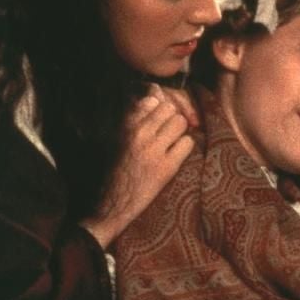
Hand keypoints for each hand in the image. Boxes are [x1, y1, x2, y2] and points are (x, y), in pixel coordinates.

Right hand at [80, 86, 193, 247]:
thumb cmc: (116, 171)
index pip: (152, 100)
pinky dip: (184, 149)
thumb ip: (135, 118)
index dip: (159, 110)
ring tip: (171, 145)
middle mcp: (139, 134)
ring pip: (180, 122)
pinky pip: (188, 143)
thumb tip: (156, 95)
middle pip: (169, 109)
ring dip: (179, 133)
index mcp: (125, 126)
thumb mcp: (118, 139)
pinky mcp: (166, 167)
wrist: (112, 204)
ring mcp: (153, 149)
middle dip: (171, 120)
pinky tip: (175, 157)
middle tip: (168, 135)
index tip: (159, 121)